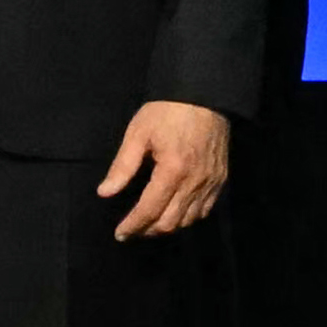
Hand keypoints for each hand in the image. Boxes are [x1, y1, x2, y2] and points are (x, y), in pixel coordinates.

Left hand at [97, 100, 230, 236]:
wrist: (205, 93)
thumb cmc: (167, 111)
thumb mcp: (138, 133)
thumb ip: (122, 166)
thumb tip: (105, 193)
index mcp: (172, 170)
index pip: (150, 210)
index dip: (132, 226)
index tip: (119, 233)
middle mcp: (195, 181)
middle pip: (170, 222)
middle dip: (148, 231)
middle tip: (132, 230)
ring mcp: (211, 181)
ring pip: (189, 220)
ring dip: (168, 227)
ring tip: (151, 223)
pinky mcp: (221, 178)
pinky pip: (205, 209)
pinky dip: (189, 217)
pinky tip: (176, 212)